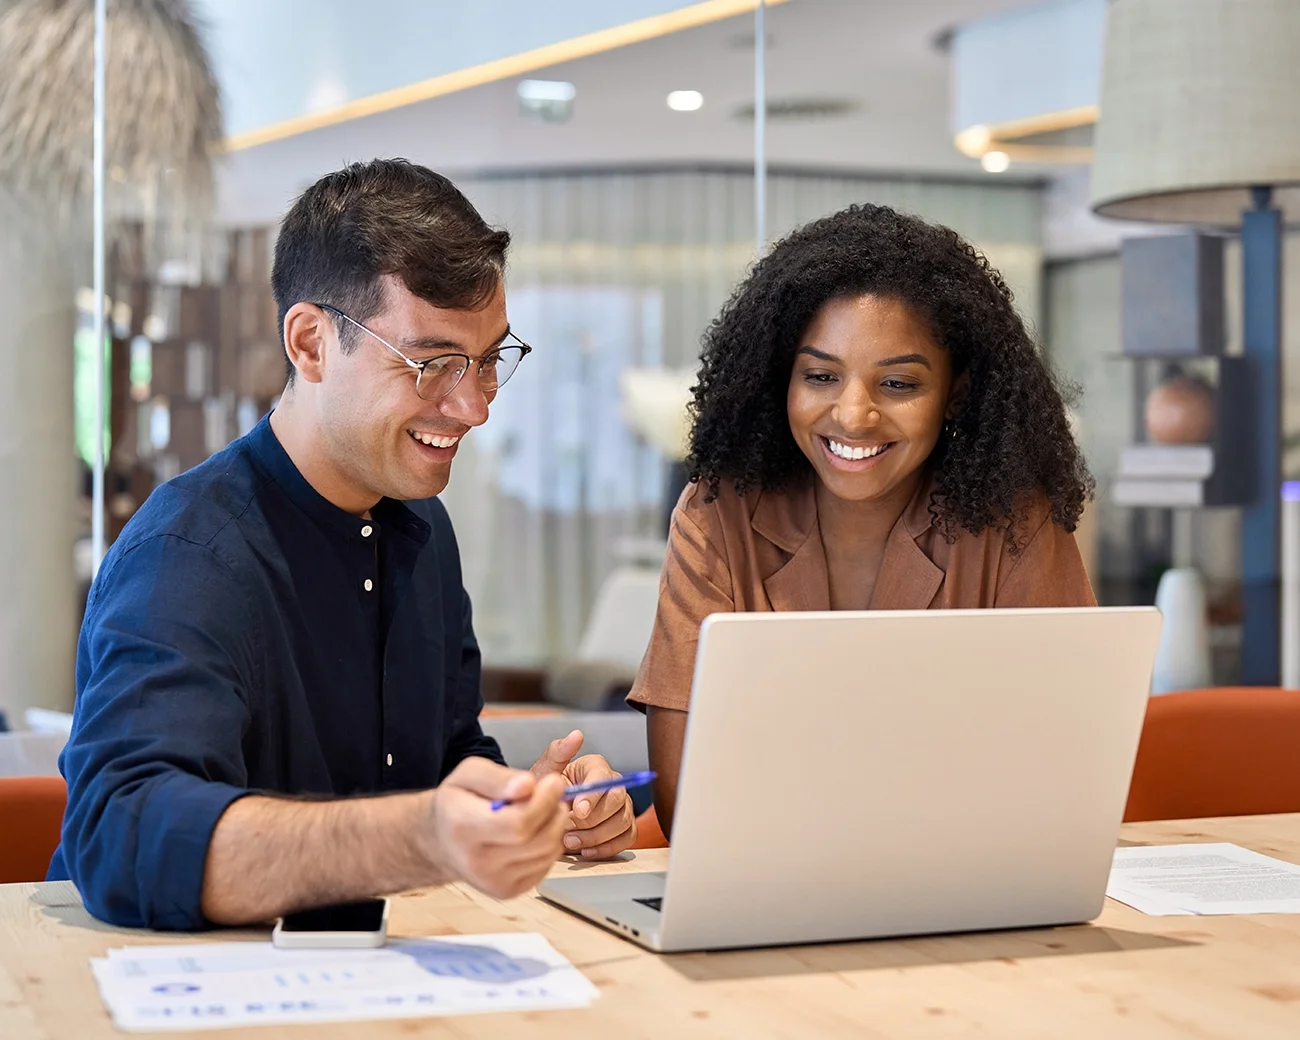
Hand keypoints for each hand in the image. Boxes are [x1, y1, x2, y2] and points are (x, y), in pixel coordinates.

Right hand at [423, 758, 567, 898]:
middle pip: (539, 840)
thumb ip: (498, 777)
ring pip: (547, 852)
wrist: (441, 841)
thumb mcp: (468, 774)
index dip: (544, 801)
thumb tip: (527, 785)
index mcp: (462, 827)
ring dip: (555, 826)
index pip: (518, 824)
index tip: (554, 781)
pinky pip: (545, 865)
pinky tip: (534, 831)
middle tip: (554, 792)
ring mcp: (492, 881)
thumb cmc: (456, 803)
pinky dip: (548, 844)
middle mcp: (476, 861)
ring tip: (542, 809)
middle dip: (554, 811)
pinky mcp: (507, 891)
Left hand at [531, 730, 637, 859]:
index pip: (603, 777)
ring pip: (623, 822)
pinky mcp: (624, 827)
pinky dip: (606, 848)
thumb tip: (576, 735)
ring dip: (596, 837)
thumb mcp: (545, 771)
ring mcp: (622, 806)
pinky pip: (626, 839)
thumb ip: (558, 753)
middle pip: (617, 800)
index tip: (576, 811)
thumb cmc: (546, 791)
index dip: (592, 795)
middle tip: (568, 830)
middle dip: (593, 819)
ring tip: (571, 842)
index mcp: (595, 766)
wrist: (544, 814)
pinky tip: (585, 851)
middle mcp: (614, 784)